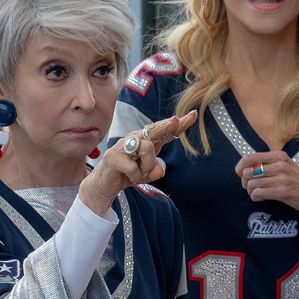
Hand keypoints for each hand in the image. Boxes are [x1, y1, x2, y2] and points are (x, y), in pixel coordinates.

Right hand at [80, 111, 196, 213]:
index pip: (165, 130)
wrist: (105, 184)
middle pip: (155, 129)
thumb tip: (159, 168)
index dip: (180, 124)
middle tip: (176, 120)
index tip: (194, 115)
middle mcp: (136, 138)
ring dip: (147, 166)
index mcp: (147, 140)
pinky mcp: (113, 156)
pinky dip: (136, 177)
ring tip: (140, 174)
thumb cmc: (129, 174)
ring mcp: (123, 145)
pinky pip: (134, 168)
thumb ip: (157, 170)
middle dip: (166, 125)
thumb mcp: (148, 173)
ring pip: (148, 149)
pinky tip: (129, 178)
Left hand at [235, 151, 298, 216]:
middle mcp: (280, 164)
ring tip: (257, 193)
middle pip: (248, 171)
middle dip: (245, 182)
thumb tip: (245, 168)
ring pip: (252, 184)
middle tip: (251, 187)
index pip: (250, 157)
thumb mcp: (286, 166)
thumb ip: (269, 165)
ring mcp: (283, 178)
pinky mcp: (283, 191)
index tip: (240, 175)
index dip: (240, 167)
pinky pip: (258, 193)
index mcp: (279, 156)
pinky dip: (256, 197)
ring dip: (251, 191)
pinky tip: (262, 198)